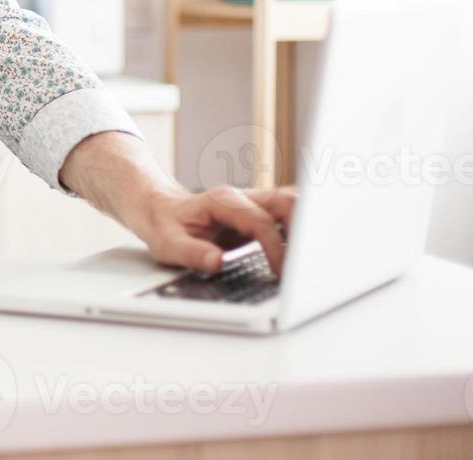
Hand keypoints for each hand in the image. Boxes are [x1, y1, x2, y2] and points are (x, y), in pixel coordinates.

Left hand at [136, 184, 296, 276]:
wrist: (160, 208)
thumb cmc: (164, 225)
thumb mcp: (167, 244)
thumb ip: (191, 253)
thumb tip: (218, 262)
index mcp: (222, 201)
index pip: (260, 221)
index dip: (274, 247)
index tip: (281, 273)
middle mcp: (243, 198)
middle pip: (287, 201)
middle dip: (304, 230)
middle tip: (307, 267)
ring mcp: (255, 204)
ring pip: (293, 203)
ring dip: (308, 227)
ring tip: (312, 260)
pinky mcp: (261, 214)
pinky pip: (290, 215)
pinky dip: (303, 230)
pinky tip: (306, 253)